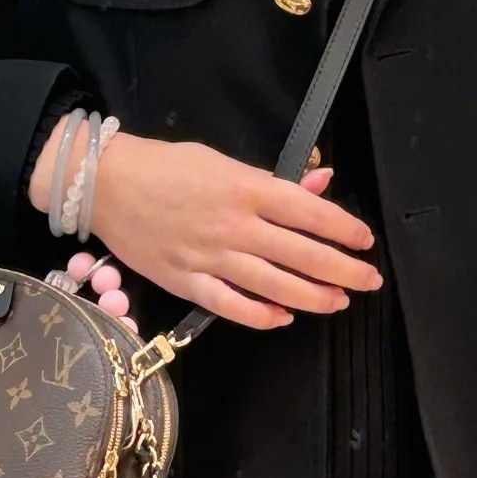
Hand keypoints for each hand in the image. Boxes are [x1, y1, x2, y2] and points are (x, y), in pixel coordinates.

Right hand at [51, 131, 379, 330]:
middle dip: (343, 269)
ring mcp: (210, 257)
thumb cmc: (167, 165)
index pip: (309, 212)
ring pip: (274, 285)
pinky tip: (283, 317)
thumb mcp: (221, 160)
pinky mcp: (186, 281)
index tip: (364, 240)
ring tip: (338, 301)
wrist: (106, 183)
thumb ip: (272, 179)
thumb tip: (320, 181)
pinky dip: (260, 315)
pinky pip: (230, 306)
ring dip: (313, 297)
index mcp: (246, 187)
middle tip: (370, 280)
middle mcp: (234, 225)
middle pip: (301, 254)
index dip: (343, 228)